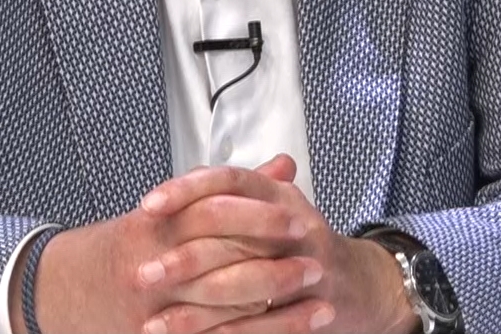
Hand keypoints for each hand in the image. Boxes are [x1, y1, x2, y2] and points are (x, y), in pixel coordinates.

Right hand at [19, 157, 328, 333]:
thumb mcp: (170, 208)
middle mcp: (152, 267)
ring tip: (319, 306)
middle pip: (222, 264)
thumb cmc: (130, 245)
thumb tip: (282, 167)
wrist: (65, 290)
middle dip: (274, 267)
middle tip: (316, 264)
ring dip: (277, 313)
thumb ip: (229, 187)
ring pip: (223, 311)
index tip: (300, 219)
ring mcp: (154, 309)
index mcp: (155, 226)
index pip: (214, 214)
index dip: (260, 218)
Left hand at [135, 154, 416, 333]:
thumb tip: (176, 183)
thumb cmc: (301, 243)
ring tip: (153, 322)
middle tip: (141, 274)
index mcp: (277, 194)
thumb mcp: (271, 207)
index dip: (186, 190)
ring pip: (242, 286)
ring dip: (194, 311)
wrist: (359, 284)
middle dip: (182, 259)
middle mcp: (293, 225)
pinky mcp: (310, 308)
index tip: (148, 205)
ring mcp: (305, 267)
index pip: (228, 180)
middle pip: (231, 235)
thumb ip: (230, 195)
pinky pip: (262, 325)